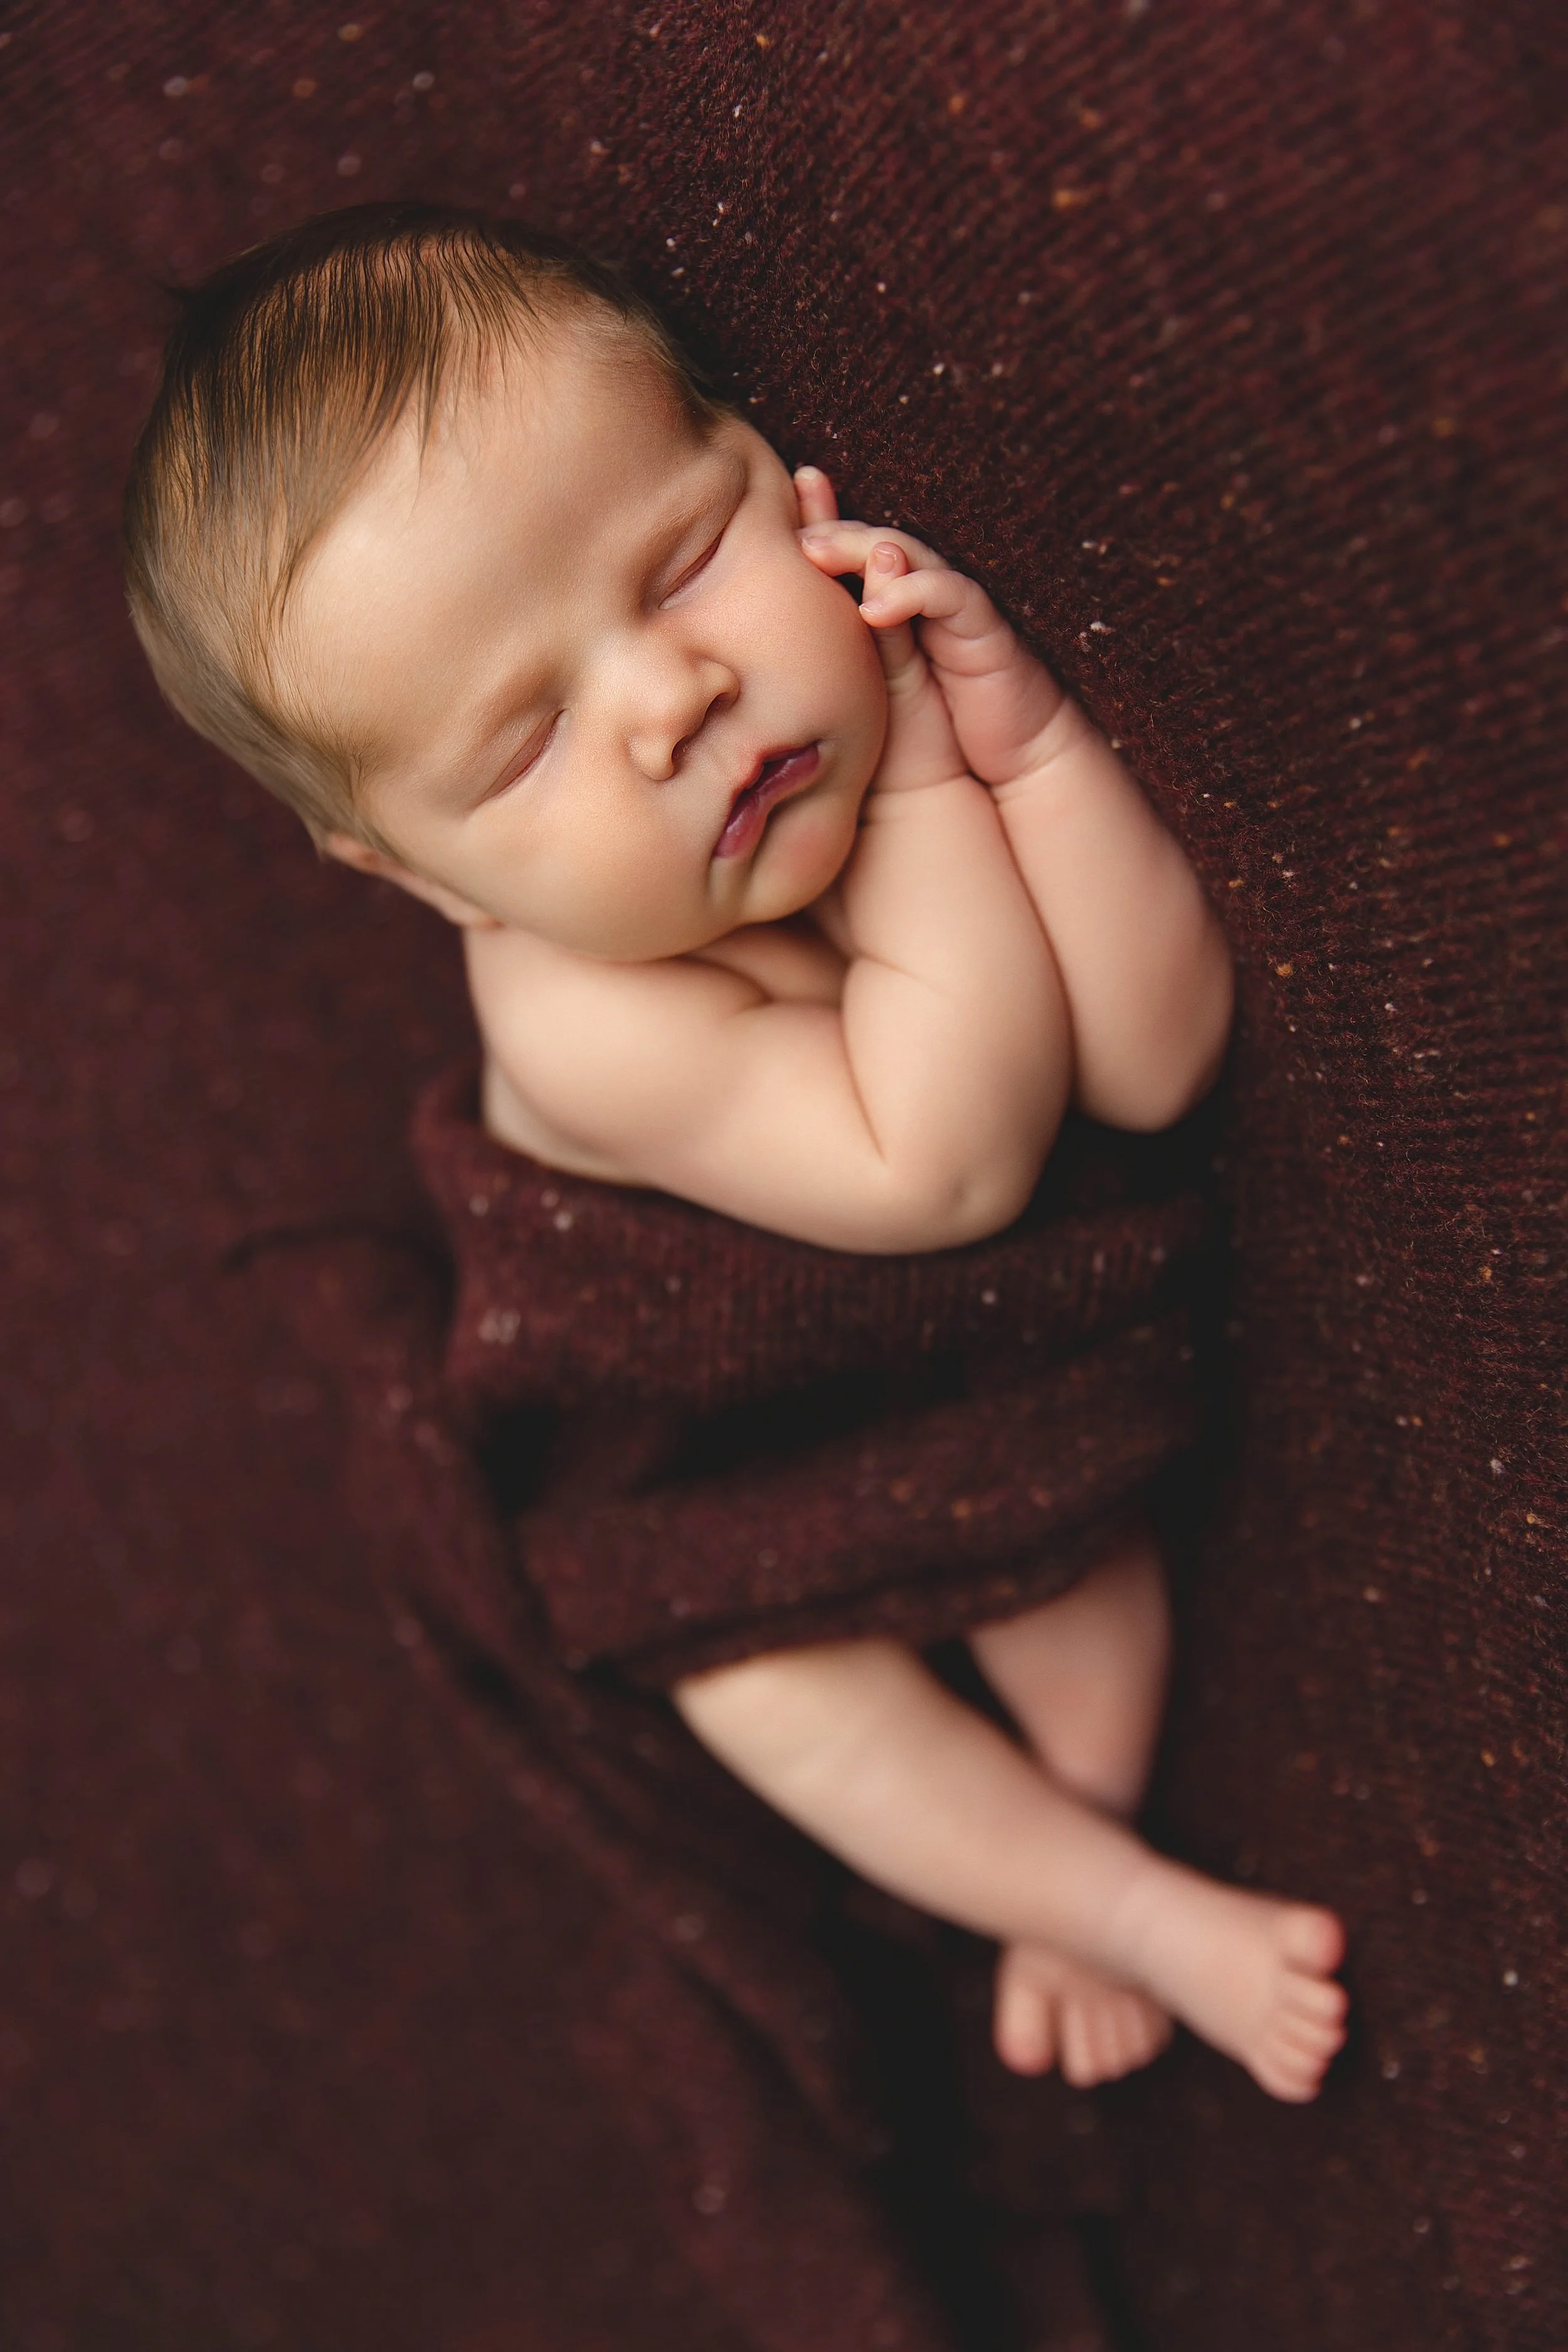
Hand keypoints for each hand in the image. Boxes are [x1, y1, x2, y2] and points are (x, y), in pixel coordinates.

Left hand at [793, 469, 965, 799]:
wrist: (1007, 766)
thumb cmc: (933, 738)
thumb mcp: (869, 696)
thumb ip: (837, 664)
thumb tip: (772, 649)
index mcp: (888, 610)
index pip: (845, 560)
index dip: (814, 529)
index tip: (769, 515)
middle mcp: (920, 597)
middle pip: (872, 546)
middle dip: (833, 531)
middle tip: (793, 534)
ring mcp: (952, 606)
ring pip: (908, 557)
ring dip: (863, 550)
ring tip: (821, 552)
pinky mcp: (982, 626)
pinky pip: (947, 595)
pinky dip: (911, 593)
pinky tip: (874, 607)